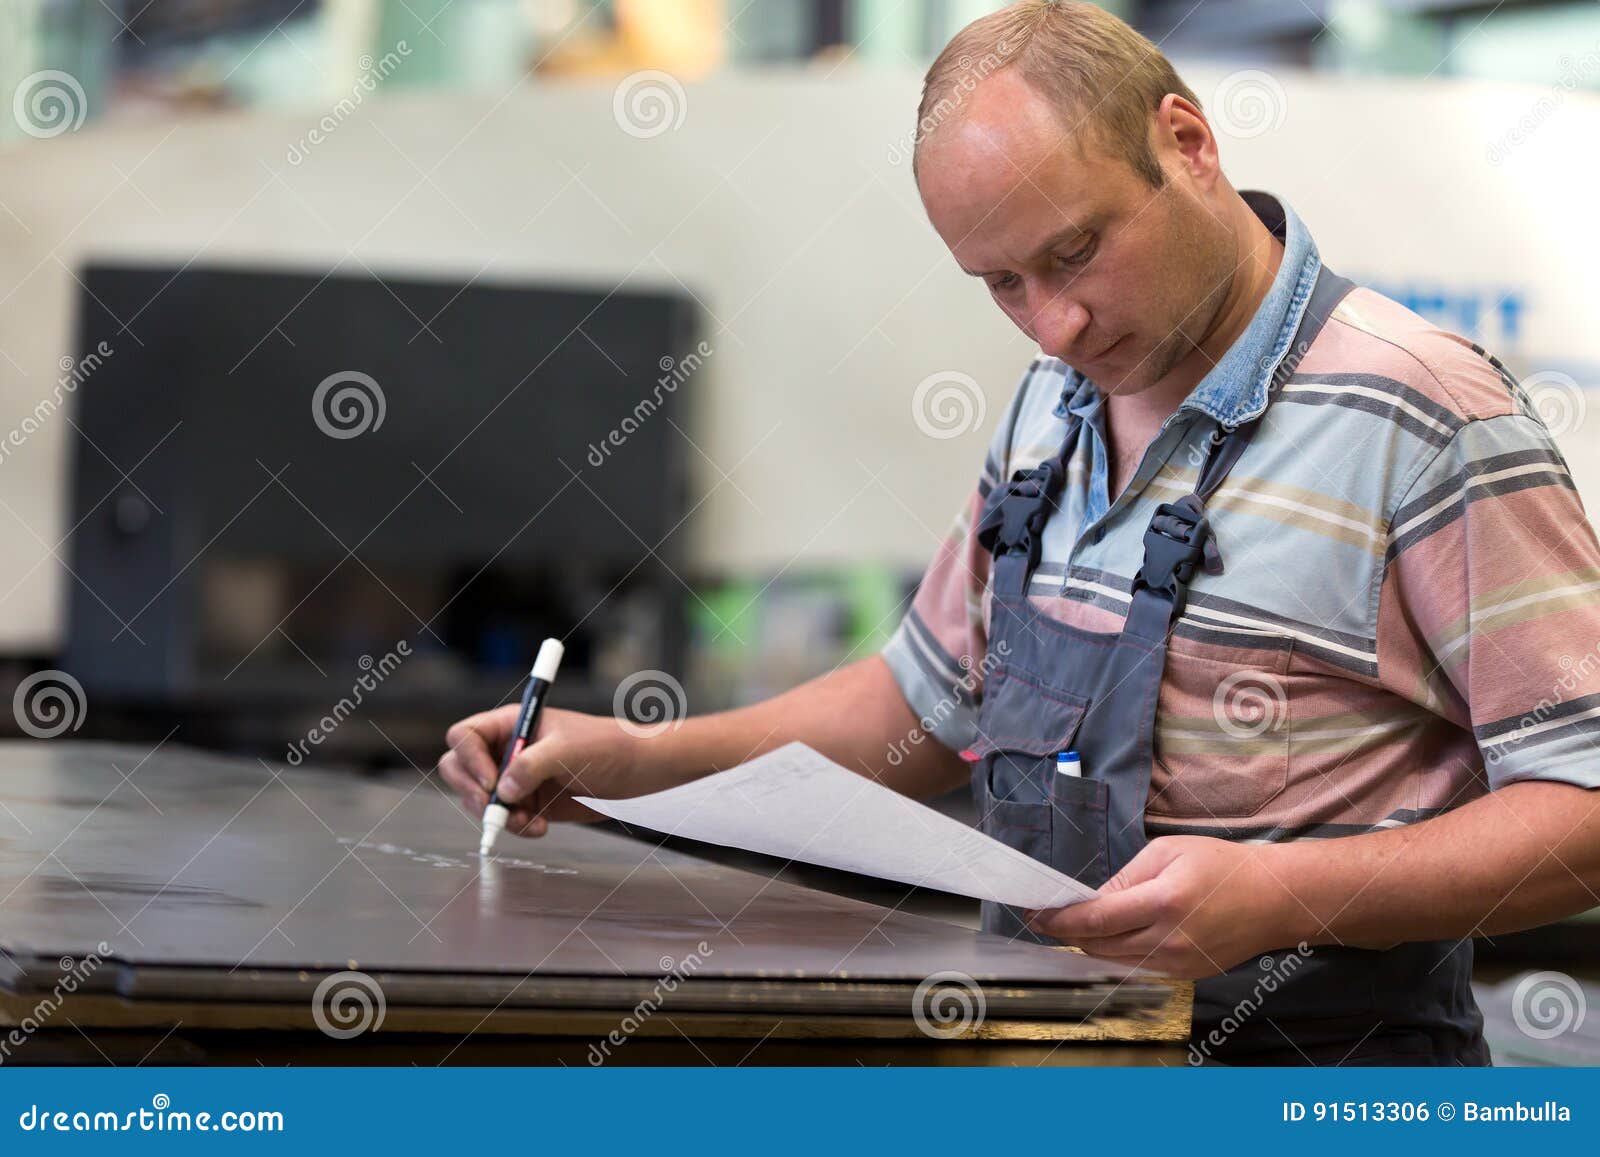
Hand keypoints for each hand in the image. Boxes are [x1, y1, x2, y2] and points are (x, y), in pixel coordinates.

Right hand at [436, 705, 652, 838]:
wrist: (636, 770)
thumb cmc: (607, 746)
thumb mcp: (570, 750)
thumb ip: (533, 765)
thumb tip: (501, 791)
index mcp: (511, 724)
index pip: (465, 736)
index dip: (469, 760)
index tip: (492, 783)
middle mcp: (507, 750)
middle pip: (459, 769)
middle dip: (471, 793)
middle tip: (494, 810)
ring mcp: (516, 778)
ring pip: (480, 800)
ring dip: (497, 816)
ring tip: (528, 822)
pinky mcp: (529, 802)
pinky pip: (506, 819)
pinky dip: (515, 827)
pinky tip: (540, 827)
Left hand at [1023, 836, 1303, 978]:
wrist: (1273, 900)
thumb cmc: (1221, 866)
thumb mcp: (1168, 852)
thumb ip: (1125, 877)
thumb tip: (1089, 899)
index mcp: (1164, 902)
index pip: (1096, 920)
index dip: (1060, 920)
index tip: (1034, 914)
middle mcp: (1169, 940)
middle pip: (1099, 945)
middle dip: (1068, 932)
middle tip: (1047, 917)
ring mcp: (1178, 964)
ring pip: (1113, 961)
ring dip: (1089, 944)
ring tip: (1072, 925)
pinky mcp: (1185, 976)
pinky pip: (1136, 967)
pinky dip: (1116, 953)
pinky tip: (1108, 937)